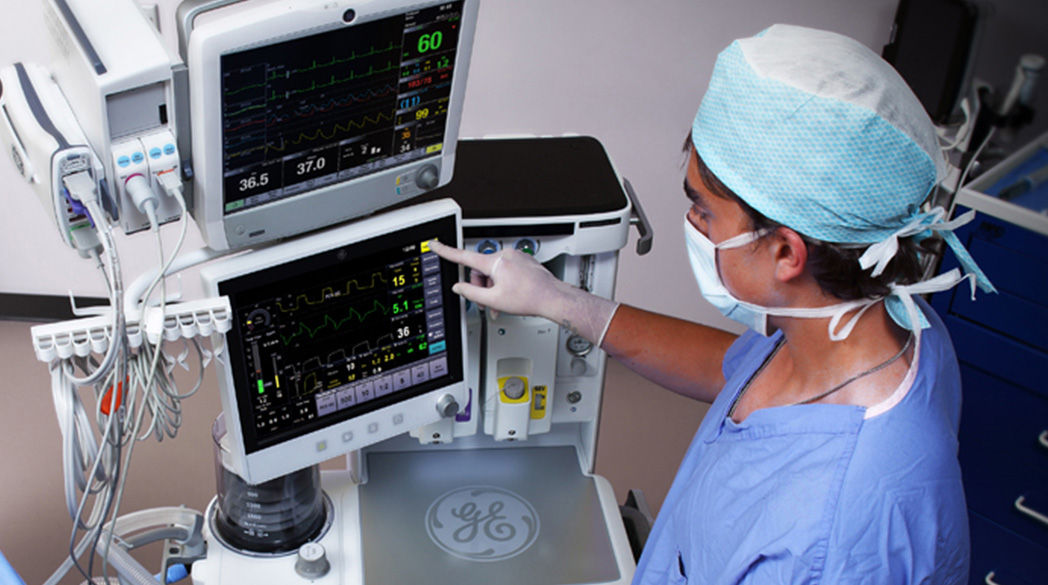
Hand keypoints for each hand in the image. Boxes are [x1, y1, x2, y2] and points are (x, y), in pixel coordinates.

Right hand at [428, 240, 563, 318]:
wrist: (551, 297)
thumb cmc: (529, 298)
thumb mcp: (493, 300)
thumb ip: (471, 293)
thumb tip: (459, 288)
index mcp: (494, 262)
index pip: (463, 256)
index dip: (446, 251)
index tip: (435, 244)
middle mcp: (505, 255)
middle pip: (481, 269)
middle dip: (481, 286)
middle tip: (487, 303)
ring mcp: (515, 256)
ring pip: (494, 271)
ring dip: (493, 287)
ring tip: (501, 304)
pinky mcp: (524, 261)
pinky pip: (507, 269)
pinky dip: (504, 282)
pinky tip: (510, 295)